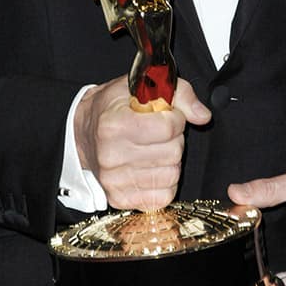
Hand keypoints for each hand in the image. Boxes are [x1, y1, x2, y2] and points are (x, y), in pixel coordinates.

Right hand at [74, 75, 210, 210]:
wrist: (82, 134)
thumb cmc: (113, 107)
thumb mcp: (140, 86)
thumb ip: (179, 93)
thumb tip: (203, 116)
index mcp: (114, 124)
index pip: (168, 127)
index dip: (176, 117)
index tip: (167, 114)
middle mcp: (111, 155)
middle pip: (173, 152)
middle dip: (174, 139)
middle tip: (159, 131)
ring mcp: (115, 181)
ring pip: (172, 175)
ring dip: (171, 160)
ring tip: (155, 148)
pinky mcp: (120, 199)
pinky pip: (164, 196)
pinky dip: (165, 181)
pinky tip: (153, 166)